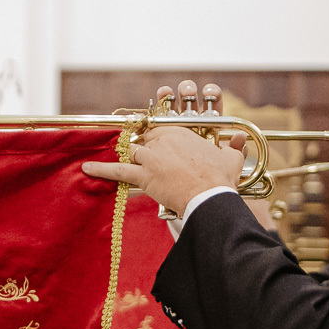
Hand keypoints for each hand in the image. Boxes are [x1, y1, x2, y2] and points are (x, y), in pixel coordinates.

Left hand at [82, 80, 245, 214]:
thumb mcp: (230, 159)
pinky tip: (86, 168)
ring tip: (127, 165)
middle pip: (144, 143)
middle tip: (149, 164)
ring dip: (130, 160)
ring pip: (133, 154)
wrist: (210, 196)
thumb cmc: (220, 178)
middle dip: (145, 152)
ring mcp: (151, 158)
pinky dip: (100, 170)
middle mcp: (162, 142)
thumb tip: (243, 139)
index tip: (158, 148)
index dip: (157, 142)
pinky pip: (117, 171)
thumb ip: (234, 147)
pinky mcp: (143, 176)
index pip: (159, 132)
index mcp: (180, 133)